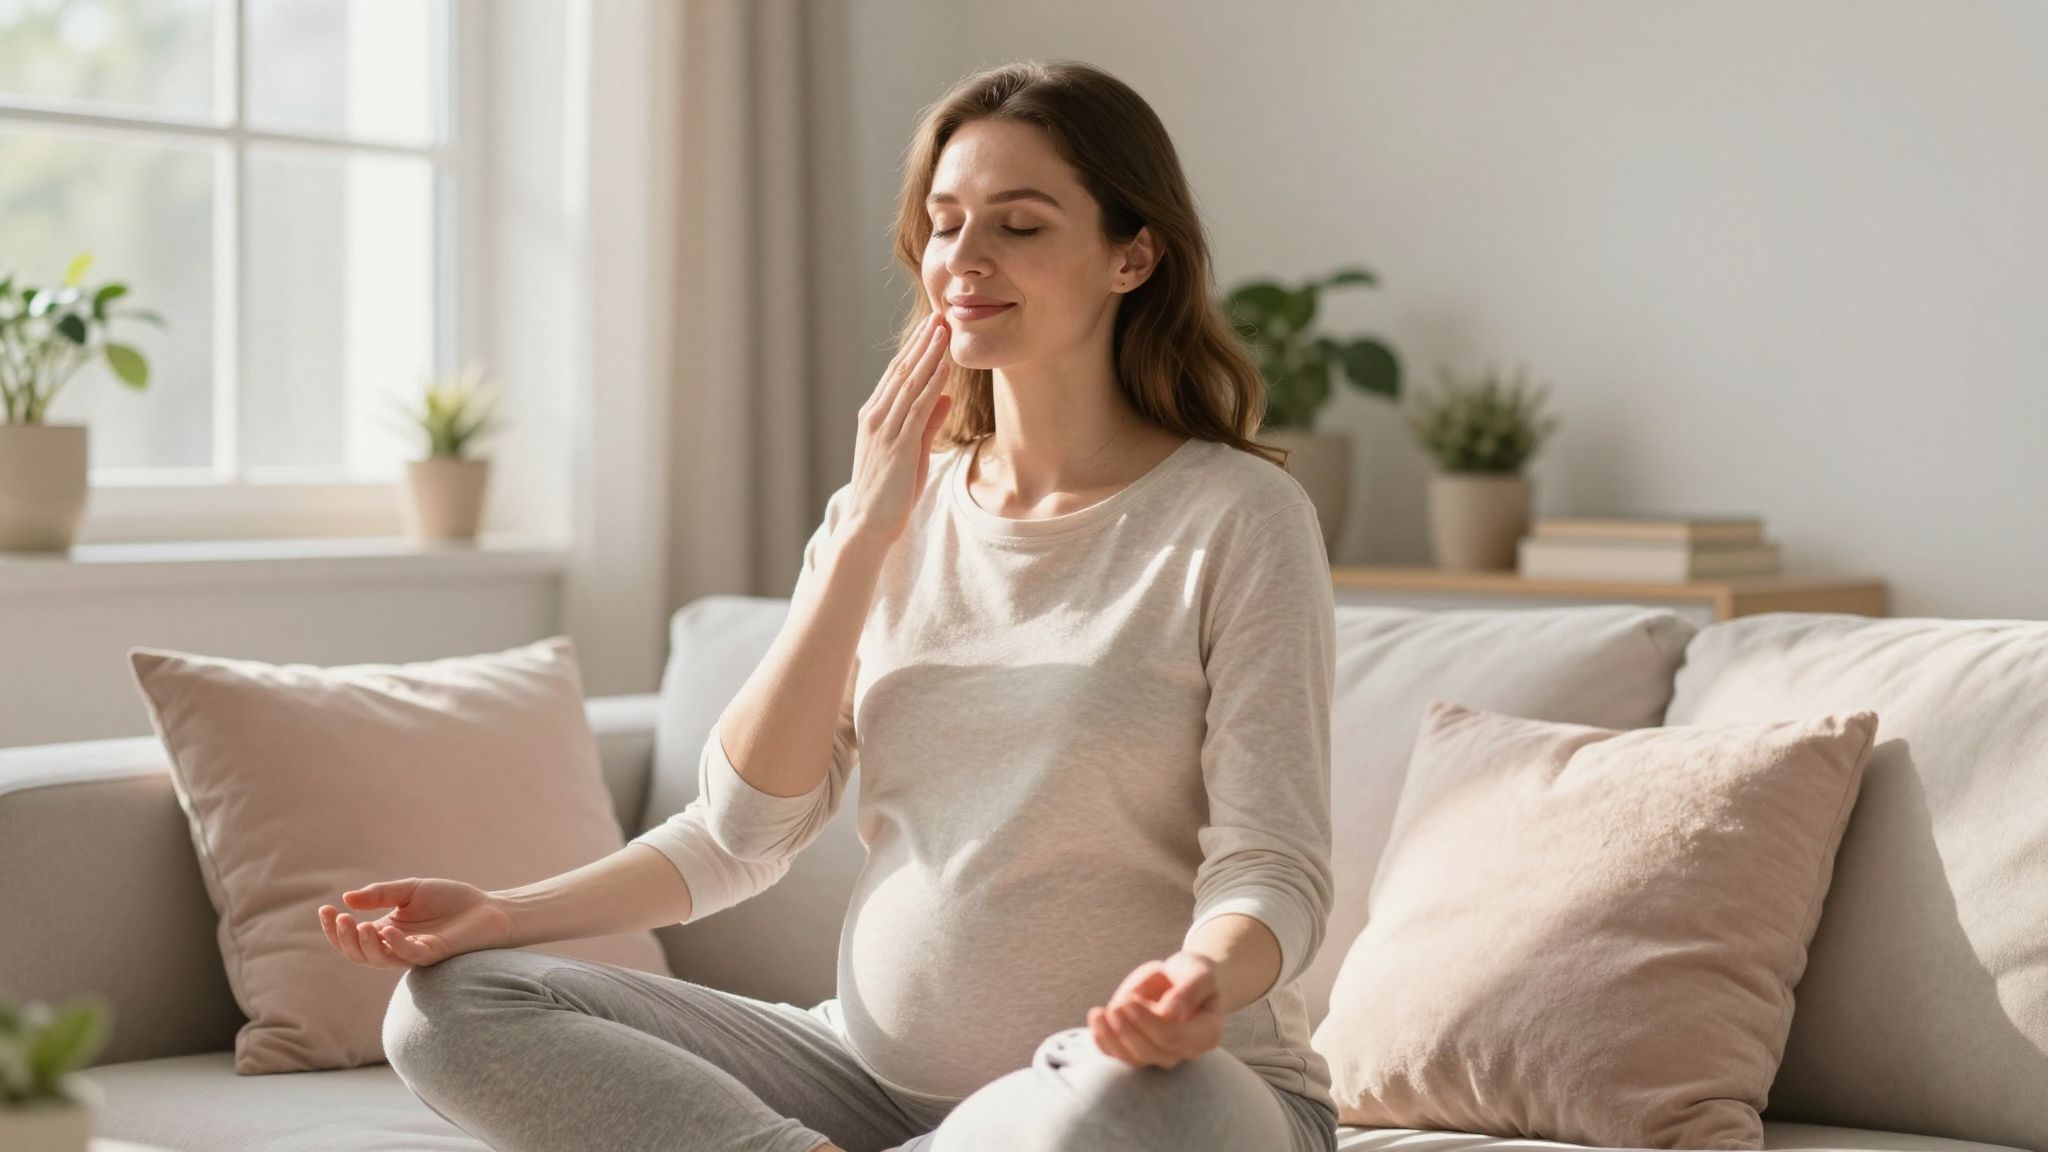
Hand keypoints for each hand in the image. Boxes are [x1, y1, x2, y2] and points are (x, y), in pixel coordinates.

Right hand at [317, 877, 512, 969]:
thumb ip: (380, 894)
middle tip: (340, 919)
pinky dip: (395, 945)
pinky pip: (409, 955)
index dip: (334, 928)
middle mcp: (395, 946)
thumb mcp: (410, 890)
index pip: (352, 936)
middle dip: (344, 939)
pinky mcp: (433, 955)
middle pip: (358, 953)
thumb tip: (346, 899)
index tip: (324, 909)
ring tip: (360, 925)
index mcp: (386, 931)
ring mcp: (413, 953)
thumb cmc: (451, 900)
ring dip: (365, 945)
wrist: (488, 908)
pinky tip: (387, 930)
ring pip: (379, 960)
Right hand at [845, 311, 952, 548]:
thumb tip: (946, 395)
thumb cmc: (890, 493)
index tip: (933, 326)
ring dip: (928, 355)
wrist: (868, 526)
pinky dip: (930, 386)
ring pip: (909, 385)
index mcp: (875, 417)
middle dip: (923, 342)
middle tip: (940, 314)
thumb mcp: (912, 452)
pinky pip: (916, 410)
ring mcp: (884, 431)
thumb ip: (928, 422)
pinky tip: (943, 368)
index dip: (916, 349)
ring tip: (944, 330)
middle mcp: (875, 418)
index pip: (898, 375)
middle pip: (902, 371)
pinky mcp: (897, 447)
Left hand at [1086, 951, 1224, 1068]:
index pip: (1174, 1038)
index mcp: (1205, 1035)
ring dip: (1112, 1037)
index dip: (1149, 1023)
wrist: (1183, 979)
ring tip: (1098, 1013)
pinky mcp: (1138, 1050)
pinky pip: (1119, 1055)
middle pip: (1151, 1052)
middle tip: (1116, 1004)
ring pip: (1133, 1058)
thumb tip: (1171, 1014)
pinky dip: (1104, 1041)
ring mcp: (1161, 1054)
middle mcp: (1184, 1051)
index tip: (1129, 1001)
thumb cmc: (1193, 974)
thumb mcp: (1199, 973)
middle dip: (1129, 1029)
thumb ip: (1189, 992)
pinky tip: (1096, 1021)